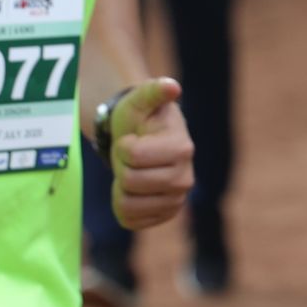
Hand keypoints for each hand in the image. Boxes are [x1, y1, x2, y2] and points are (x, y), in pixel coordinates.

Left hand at [109, 77, 193, 229]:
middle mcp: (185, 180)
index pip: (133, 156)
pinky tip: (133, 188)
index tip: (132, 138)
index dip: (123, 145)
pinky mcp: (162, 217)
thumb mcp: (141, 99)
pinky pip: (128, 219)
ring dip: (120, 185)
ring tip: (133, 170)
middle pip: (130, 181)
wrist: (142, 140)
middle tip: (130, 155)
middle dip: (121, 165)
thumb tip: (172, 86)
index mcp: (183, 149)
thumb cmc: (140, 117)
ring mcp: (176, 202)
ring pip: (128, 204)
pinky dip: (122, 203)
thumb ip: (154, 91)